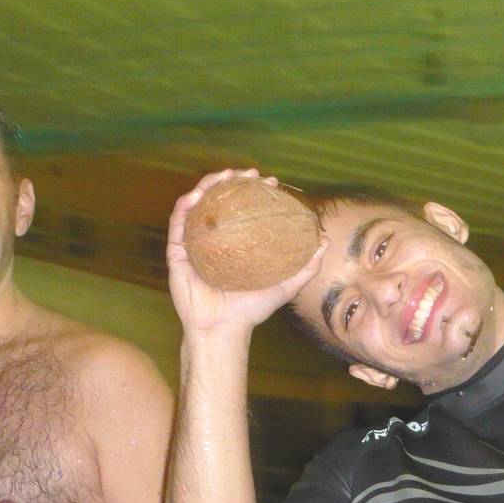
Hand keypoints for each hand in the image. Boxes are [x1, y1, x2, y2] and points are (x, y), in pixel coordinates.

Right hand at [167, 169, 327, 334]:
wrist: (223, 329)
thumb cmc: (251, 310)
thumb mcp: (285, 285)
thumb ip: (306, 266)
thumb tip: (325, 240)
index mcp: (236, 243)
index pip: (243, 208)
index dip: (255, 190)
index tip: (270, 181)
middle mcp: (215, 239)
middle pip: (220, 200)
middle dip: (233, 180)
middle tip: (250, 173)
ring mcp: (195, 243)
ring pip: (197, 205)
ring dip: (209, 184)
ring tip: (225, 174)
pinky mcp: (178, 252)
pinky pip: (179, 222)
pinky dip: (186, 204)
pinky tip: (198, 194)